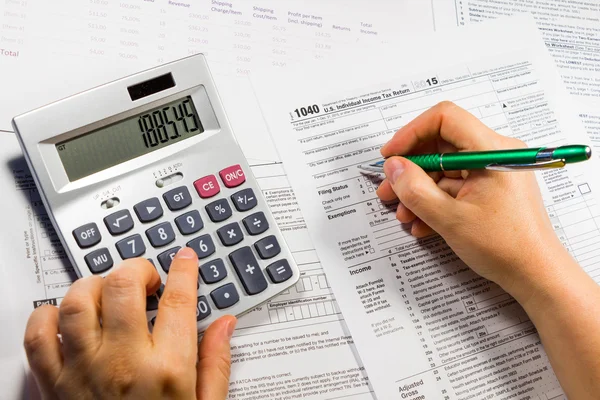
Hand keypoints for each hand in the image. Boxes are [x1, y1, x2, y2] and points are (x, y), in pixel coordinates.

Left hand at [23, 248, 236, 399]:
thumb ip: (216, 364)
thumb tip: (224, 325)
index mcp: (167, 371)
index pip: (178, 300)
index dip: (184, 270)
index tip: (185, 259)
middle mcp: (123, 365)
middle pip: (123, 286)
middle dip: (138, 268)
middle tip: (148, 278)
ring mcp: (83, 373)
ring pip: (78, 302)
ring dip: (95, 285)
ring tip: (110, 292)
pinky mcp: (54, 386)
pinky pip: (39, 336)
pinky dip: (48, 316)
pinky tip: (68, 316)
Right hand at [376, 101, 574, 300]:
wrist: (536, 275)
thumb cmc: (506, 246)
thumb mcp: (450, 219)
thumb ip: (415, 190)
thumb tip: (394, 167)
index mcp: (492, 151)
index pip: (445, 119)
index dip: (412, 133)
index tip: (392, 155)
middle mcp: (493, 155)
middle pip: (441, 145)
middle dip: (410, 169)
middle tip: (389, 188)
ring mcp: (491, 173)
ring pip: (443, 169)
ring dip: (419, 191)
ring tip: (403, 213)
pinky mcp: (488, 190)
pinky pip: (454, 186)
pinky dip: (434, 201)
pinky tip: (421, 223)